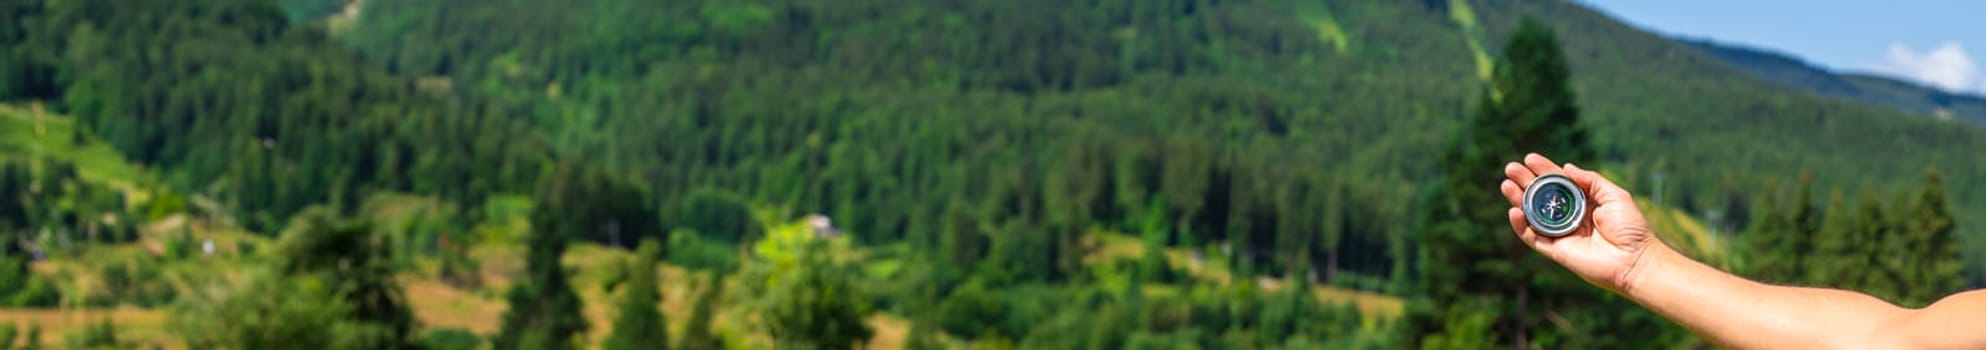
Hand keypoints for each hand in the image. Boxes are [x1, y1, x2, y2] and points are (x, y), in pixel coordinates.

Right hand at [1499, 153, 1662, 292]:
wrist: (1636, 260)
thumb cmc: (1631, 227)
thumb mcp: (1614, 195)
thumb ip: (1590, 180)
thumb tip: (1566, 167)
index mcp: (1584, 202)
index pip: (1559, 183)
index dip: (1544, 170)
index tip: (1529, 158)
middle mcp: (1570, 217)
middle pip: (1541, 197)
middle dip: (1525, 182)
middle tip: (1510, 168)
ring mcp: (1562, 234)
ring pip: (1533, 216)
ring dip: (1518, 200)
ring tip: (1506, 185)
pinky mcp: (1556, 251)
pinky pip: (1533, 238)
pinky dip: (1521, 226)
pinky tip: (1514, 212)